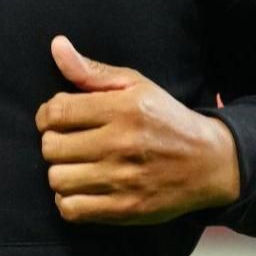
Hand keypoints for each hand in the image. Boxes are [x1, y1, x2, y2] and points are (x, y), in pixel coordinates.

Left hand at [34, 35, 241, 224]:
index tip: (56, 119)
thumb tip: (56, 46)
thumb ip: (92, 71)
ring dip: (61, 172)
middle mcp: (121, 144)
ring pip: (57, 179)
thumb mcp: (135, 85)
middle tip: (69, 142)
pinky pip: (72, 210)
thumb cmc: (167, 119)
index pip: (56, 112)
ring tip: (76, 166)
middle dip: (53, 143)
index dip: (46, 115)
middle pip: (51, 147)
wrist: (210, 163)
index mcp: (123, 109)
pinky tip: (82, 188)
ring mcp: (123, 179)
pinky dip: (68, 201)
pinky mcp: (126, 209)